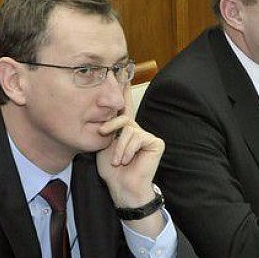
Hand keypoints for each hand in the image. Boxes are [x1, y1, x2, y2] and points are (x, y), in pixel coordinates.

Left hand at [96, 84, 164, 207]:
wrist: (122, 186)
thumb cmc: (112, 170)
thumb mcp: (103, 144)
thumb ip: (106, 127)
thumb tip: (102, 108)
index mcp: (125, 128)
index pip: (124, 105)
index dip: (123, 88)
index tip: (122, 71)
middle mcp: (137, 129)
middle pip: (122, 116)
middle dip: (110, 126)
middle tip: (103, 136)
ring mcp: (147, 135)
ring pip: (128, 129)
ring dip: (118, 146)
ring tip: (118, 160)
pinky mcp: (155, 142)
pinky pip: (137, 137)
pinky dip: (128, 149)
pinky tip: (128, 159)